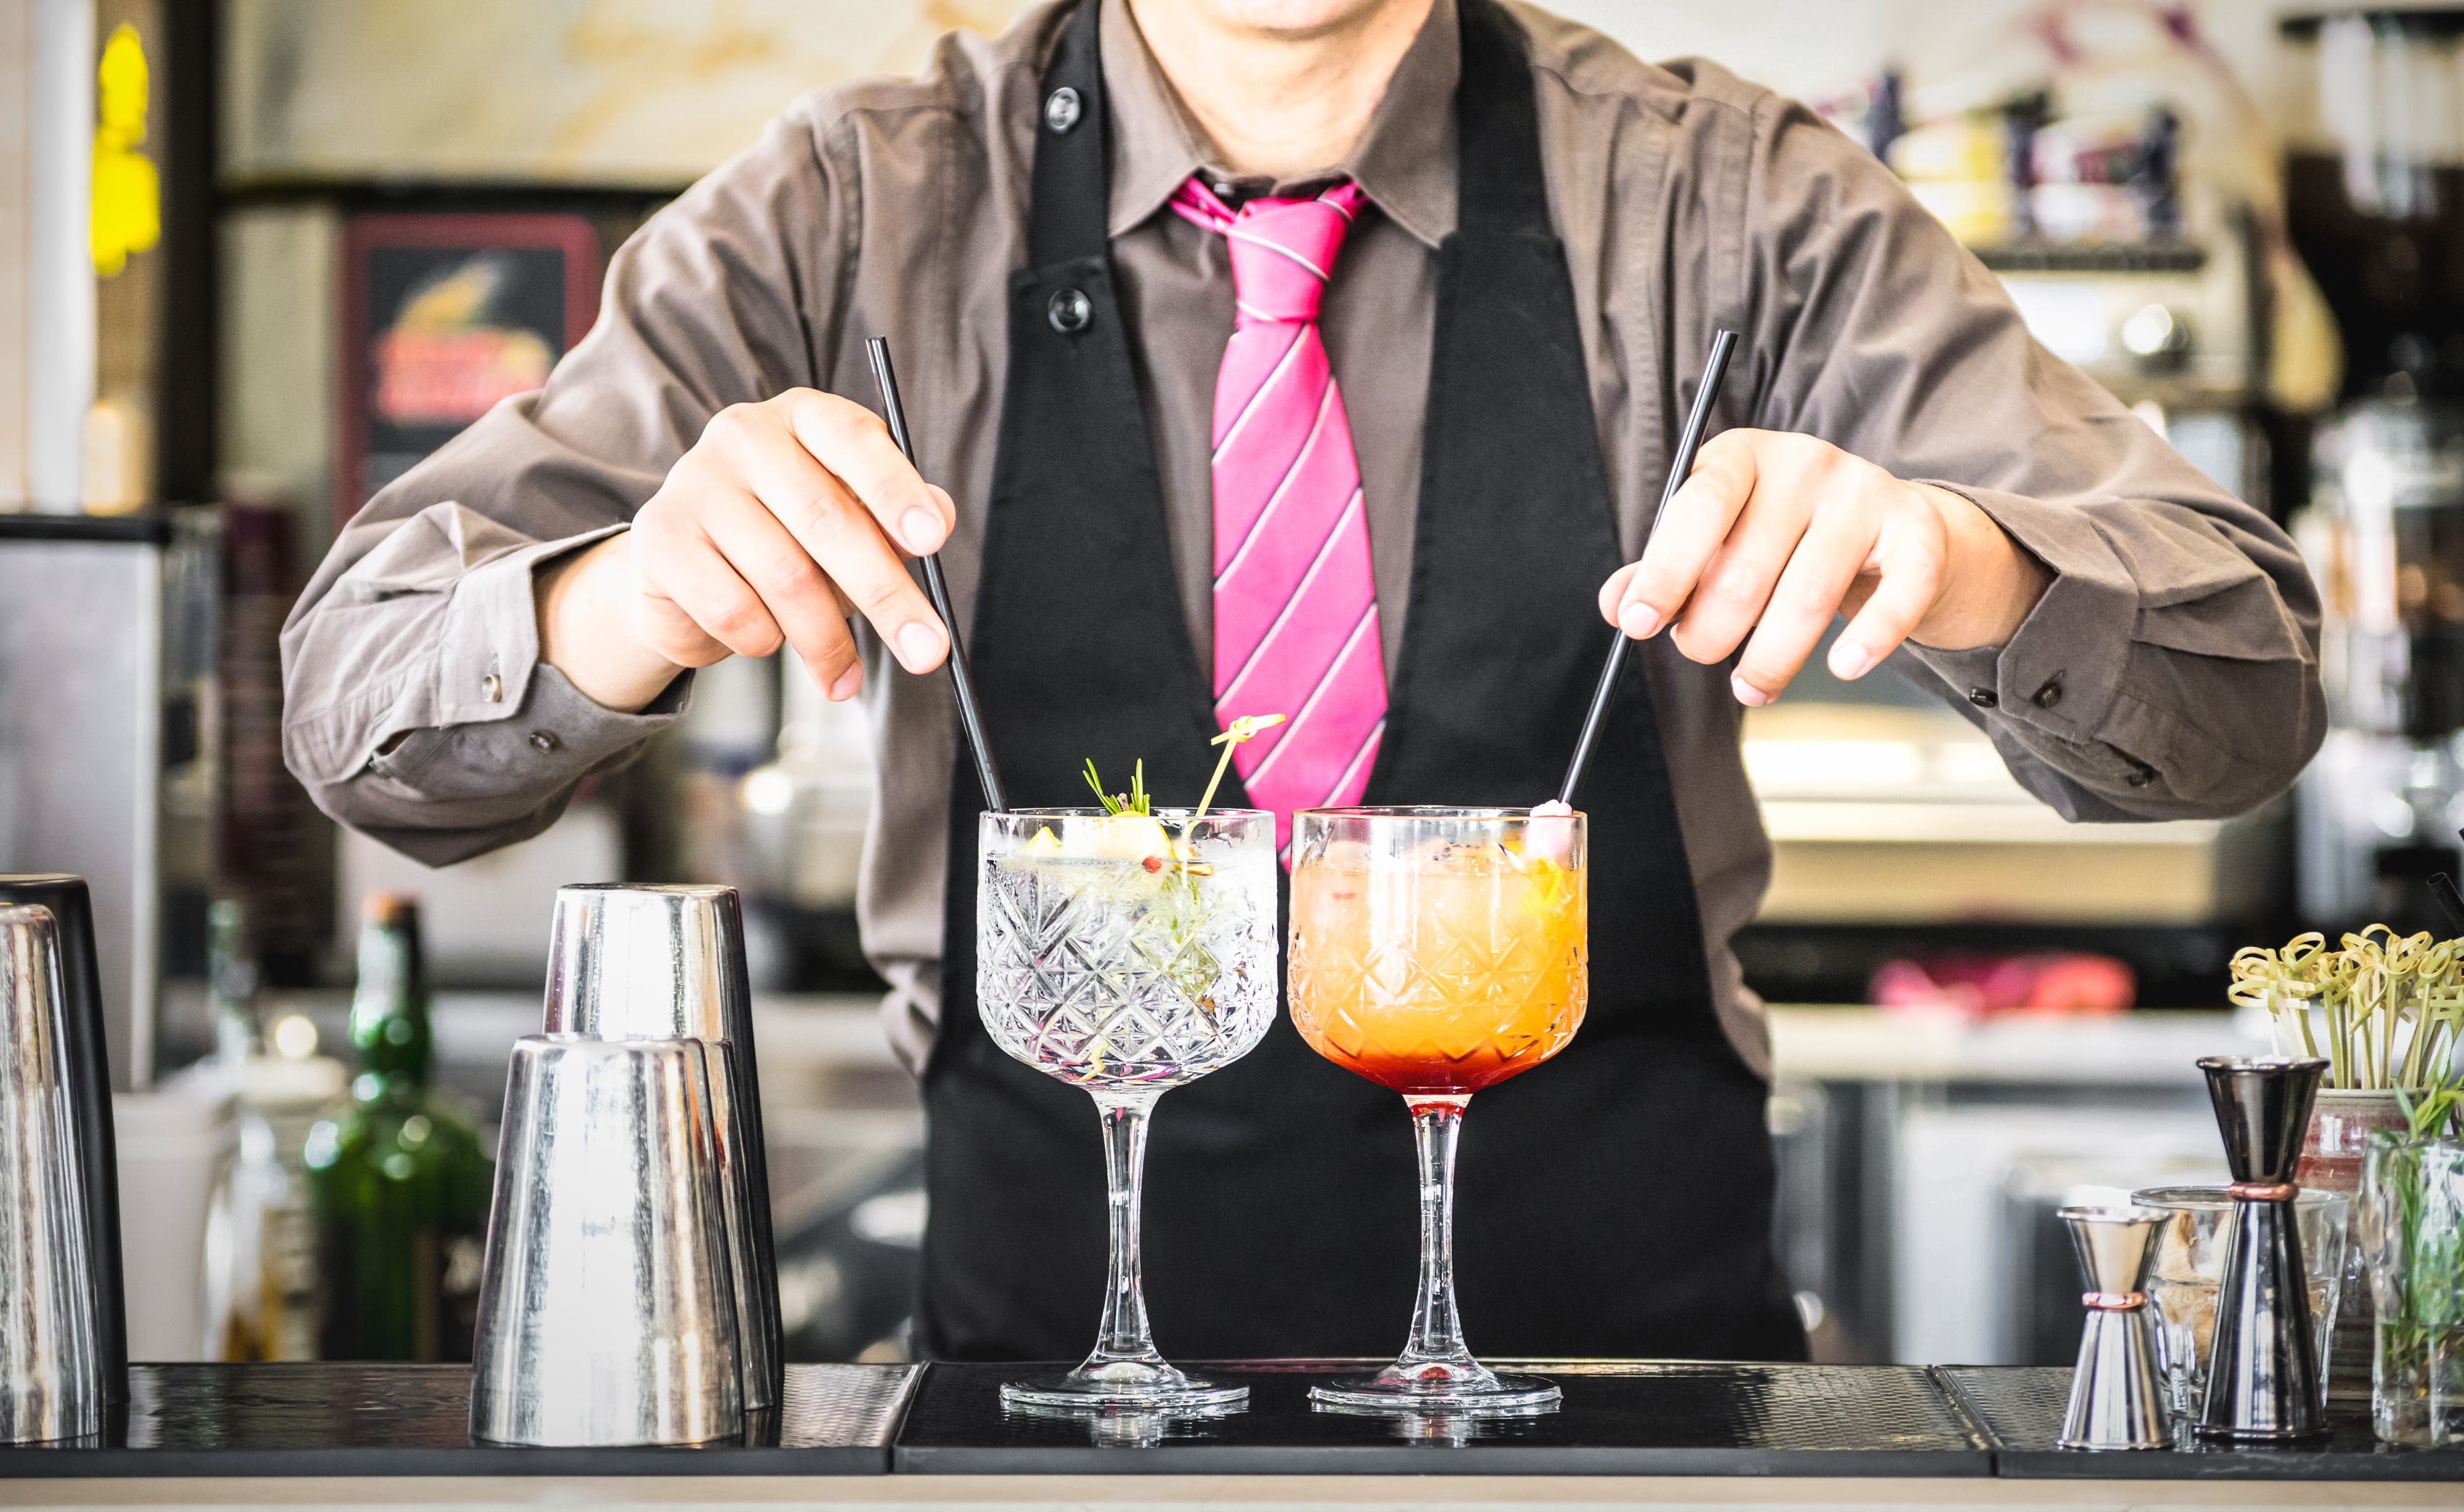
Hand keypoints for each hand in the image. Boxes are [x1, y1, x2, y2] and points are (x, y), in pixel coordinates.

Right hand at [537, 391, 955, 712]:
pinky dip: (764, 641)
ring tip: (844, 677)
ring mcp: (695, 483)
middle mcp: (745, 436)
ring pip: (785, 577)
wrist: (685, 574)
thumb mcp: (849, 520)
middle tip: (927, 651)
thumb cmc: (785, 539)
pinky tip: (769, 640)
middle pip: (827, 520)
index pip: (854, 440)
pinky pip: (734, 610)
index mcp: (803, 418)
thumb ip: (893, 517)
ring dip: (827, 641)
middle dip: (886, 596)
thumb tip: (940, 516)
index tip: (933, 541)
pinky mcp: (661, 539)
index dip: (896, 490)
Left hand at [1597, 429, 2050, 704]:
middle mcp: (1804, 464)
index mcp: (1742, 457)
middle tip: (1703, 653)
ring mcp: (1865, 494)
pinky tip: (1844, 666)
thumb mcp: (1720, 538)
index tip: (1639, 623)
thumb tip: (1617, 604)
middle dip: (1711, 632)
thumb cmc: (1788, 536)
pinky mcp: (1918, 531)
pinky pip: (1897, 594)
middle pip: (1745, 568)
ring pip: (1807, 596)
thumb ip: (1667, 569)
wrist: (1894, 526)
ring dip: (1771, 659)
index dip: (1665, 572)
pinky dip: (1870, 638)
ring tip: (1752, 688)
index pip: (1698, 509)